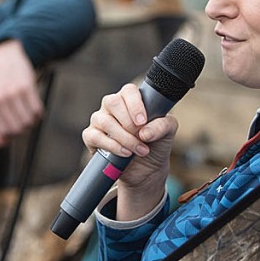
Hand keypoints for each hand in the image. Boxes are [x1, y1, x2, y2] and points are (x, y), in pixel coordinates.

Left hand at [0, 39, 43, 145]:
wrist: (5, 56)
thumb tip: (2, 143)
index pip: (4, 132)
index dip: (14, 133)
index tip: (18, 127)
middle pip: (18, 129)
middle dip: (25, 128)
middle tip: (26, 119)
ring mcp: (12, 93)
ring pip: (29, 121)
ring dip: (33, 120)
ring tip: (31, 112)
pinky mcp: (26, 87)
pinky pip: (37, 110)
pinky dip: (39, 112)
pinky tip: (36, 106)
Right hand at [81, 82, 177, 218]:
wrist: (146, 169)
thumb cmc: (155, 144)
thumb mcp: (168, 132)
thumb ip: (162, 125)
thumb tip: (145, 132)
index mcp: (131, 99)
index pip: (129, 91)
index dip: (135, 104)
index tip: (143, 121)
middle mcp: (113, 106)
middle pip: (113, 102)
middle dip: (129, 122)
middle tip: (142, 137)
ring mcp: (100, 120)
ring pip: (105, 121)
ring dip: (125, 138)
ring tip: (140, 150)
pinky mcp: (91, 136)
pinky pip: (95, 137)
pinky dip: (112, 146)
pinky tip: (125, 153)